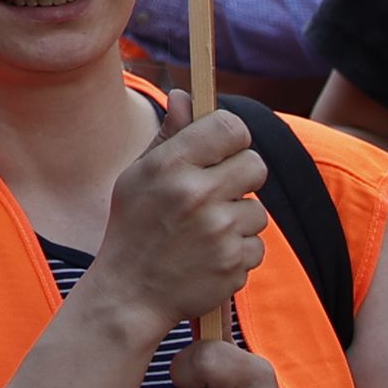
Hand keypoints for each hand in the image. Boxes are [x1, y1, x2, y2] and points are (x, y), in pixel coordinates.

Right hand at [85, 93, 268, 335]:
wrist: (130, 293)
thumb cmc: (133, 227)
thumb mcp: (138, 175)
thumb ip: (169, 136)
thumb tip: (186, 94)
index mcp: (171, 166)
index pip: (230, 127)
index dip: (231, 136)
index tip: (223, 148)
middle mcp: (197, 195)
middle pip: (255, 164)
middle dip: (241, 176)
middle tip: (218, 190)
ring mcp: (219, 232)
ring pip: (257, 209)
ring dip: (238, 218)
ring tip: (205, 231)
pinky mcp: (234, 264)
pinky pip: (256, 246)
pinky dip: (238, 251)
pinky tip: (209, 256)